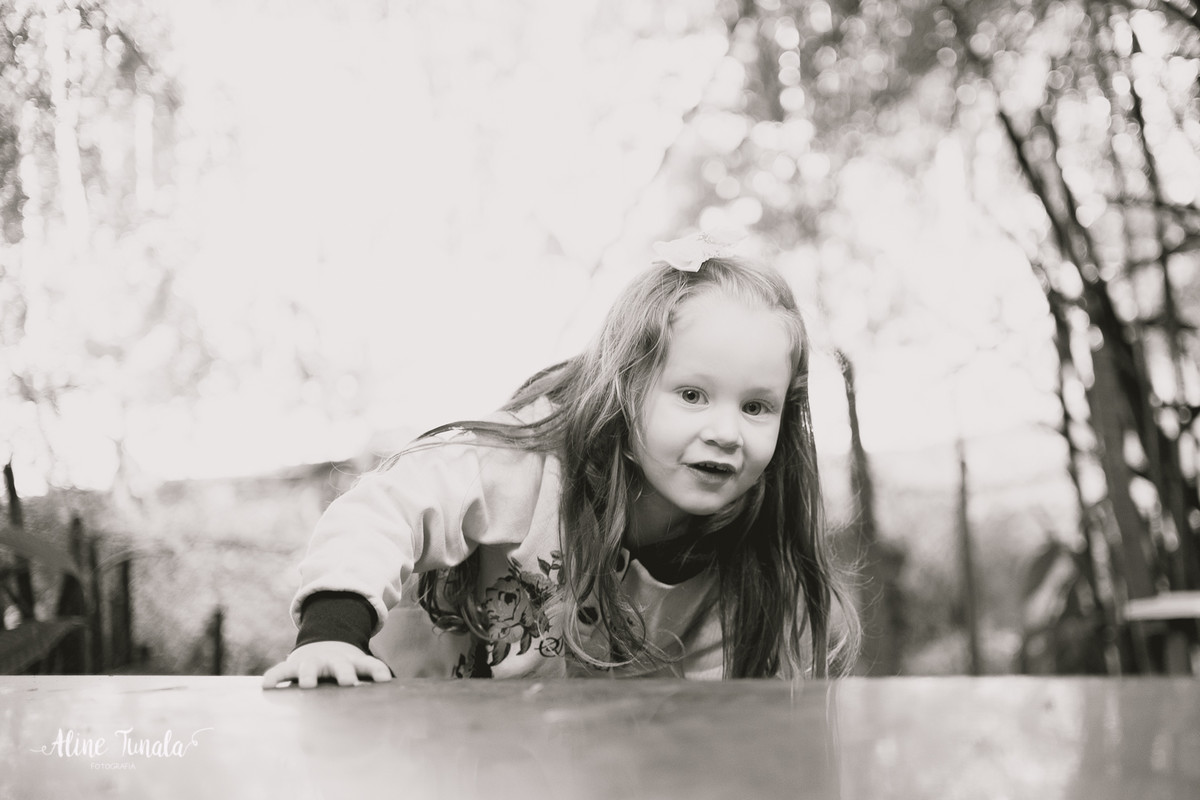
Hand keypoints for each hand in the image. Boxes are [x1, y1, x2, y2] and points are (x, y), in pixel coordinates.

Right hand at [261, 640, 392, 688]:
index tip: (384, 679)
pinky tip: (267, 685)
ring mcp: (312, 661)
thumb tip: (397, 721)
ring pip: (310, 666)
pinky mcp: (292, 665)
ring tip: (307, 685)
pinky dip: (274, 676)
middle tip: (348, 682)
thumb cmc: (346, 670)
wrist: (323, 645)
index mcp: (354, 664)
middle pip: (341, 665)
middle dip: (344, 673)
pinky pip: (281, 670)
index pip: (369, 664)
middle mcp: (334, 661)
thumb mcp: (361, 674)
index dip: (376, 670)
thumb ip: (373, 690)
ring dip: (309, 674)